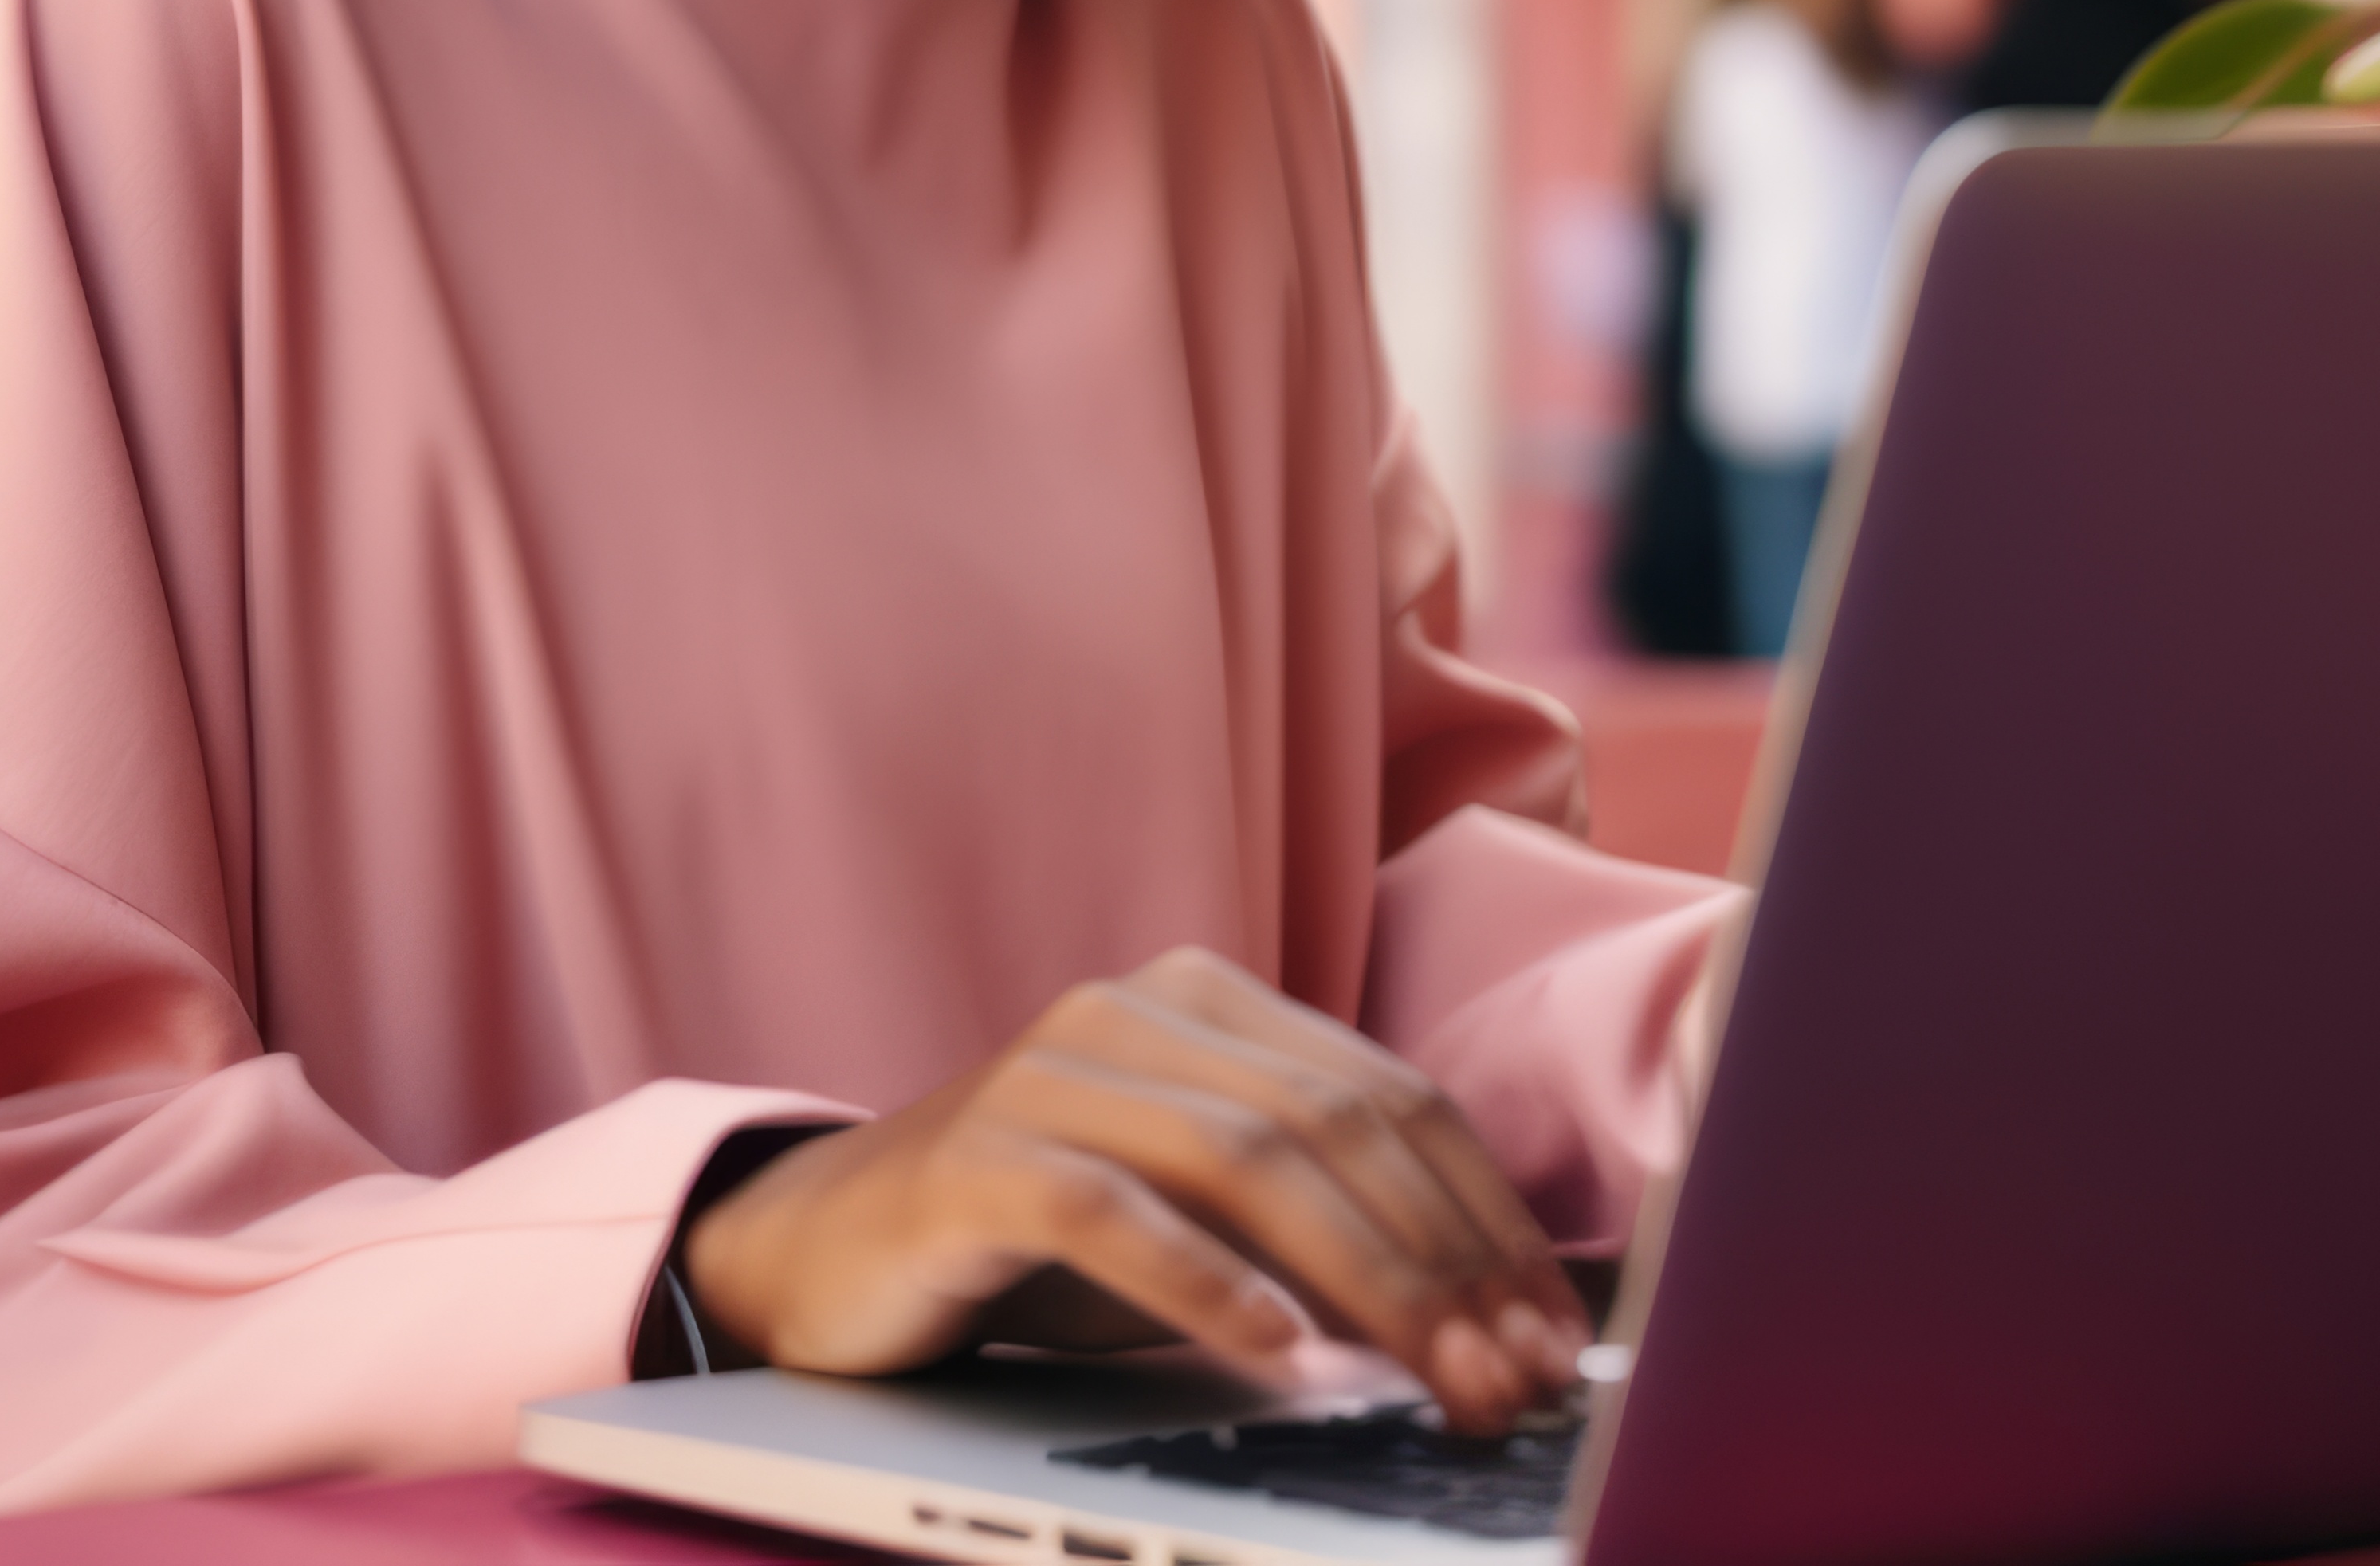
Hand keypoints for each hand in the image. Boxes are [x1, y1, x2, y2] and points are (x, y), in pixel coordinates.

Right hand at [680, 945, 1588, 1430]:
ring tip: (1434, 1375)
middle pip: (1339, 1126)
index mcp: (1211, 1001)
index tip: (1555, 1331)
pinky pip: (1109, 1211)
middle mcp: (1137, 1012)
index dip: (1487, 1215)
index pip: (1393, 1097)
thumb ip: (1315, 1230)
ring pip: (1246, 1162)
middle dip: (1447, 1263)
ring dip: (1363, 1282)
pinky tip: (1272, 1346)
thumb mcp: (1197, 1221)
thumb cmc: (1039, 1247)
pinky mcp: (974, 1158)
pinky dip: (1203, 1280)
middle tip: (1515, 1377)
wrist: (823, 1251)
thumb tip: (1488, 1322)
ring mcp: (1049, 1072)